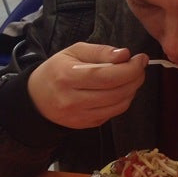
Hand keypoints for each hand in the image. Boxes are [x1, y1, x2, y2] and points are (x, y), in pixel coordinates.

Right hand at [27, 43, 147, 127]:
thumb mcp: (74, 51)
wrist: (37, 99)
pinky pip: (113, 113)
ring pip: (118, 105)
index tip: (140, 59)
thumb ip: (100, 51)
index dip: (129, 69)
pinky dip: (123, 101)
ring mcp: (80, 116)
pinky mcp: (87, 125)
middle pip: (116, 92)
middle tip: (140, 66)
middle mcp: (73, 99)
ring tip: (132, 77)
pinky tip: (121, 90)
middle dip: (135, 78)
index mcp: (67, 76)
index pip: (105, 76)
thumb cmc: (57, 70)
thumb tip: (125, 54)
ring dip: (132, 90)